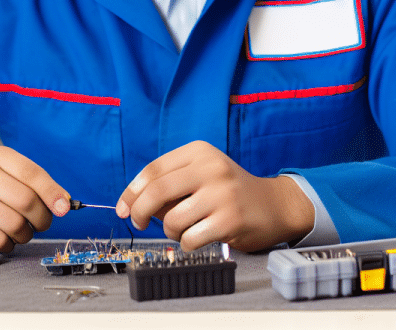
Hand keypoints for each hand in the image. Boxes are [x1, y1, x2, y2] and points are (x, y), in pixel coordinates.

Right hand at [0, 146, 71, 252]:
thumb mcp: (18, 179)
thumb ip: (43, 188)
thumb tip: (64, 204)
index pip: (30, 172)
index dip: (51, 192)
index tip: (64, 208)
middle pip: (24, 200)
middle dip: (42, 217)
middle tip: (43, 223)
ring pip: (13, 223)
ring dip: (26, 234)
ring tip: (23, 231)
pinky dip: (10, 244)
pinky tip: (6, 238)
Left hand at [115, 141, 313, 251]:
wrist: (273, 204)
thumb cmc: (228, 191)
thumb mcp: (201, 175)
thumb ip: (170, 185)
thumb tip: (132, 205)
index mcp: (199, 152)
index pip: (153, 169)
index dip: (132, 191)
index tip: (123, 207)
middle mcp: (210, 168)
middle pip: (157, 191)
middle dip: (140, 211)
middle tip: (138, 222)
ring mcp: (221, 194)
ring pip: (173, 219)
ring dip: (170, 231)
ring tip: (182, 229)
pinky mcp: (229, 220)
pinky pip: (190, 238)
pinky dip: (186, 243)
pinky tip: (196, 238)